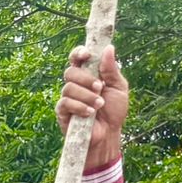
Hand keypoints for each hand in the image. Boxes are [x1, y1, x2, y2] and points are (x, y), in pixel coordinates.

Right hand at [57, 44, 128, 168]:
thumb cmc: (114, 111)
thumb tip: (108, 48)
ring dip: (86, 95)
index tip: (87, 55)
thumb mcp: (119, 88)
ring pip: (68, 87)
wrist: (109, 134)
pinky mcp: (62, 112)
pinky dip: (79, 107)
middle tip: (100, 87)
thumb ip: (112, 70)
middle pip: (70, 71)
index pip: (77, 58)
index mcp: (88, 74)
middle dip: (86, 78)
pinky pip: (65, 103)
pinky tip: (90, 113)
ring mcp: (68, 98)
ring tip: (99, 105)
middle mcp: (76, 84)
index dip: (78, 53)